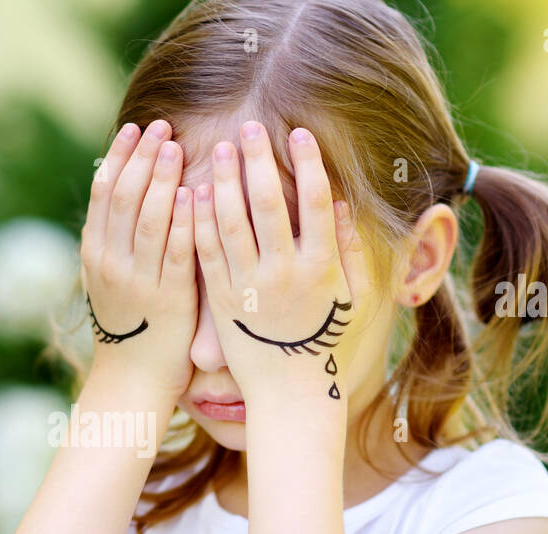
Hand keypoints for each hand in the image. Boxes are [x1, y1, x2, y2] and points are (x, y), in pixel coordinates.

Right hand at [80, 120, 196, 400]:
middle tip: (161, 126)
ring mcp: (138, 281)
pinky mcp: (169, 299)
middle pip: (125, 197)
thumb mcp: (110, 278)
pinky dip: (183, 222)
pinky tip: (193, 194)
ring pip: (148, 219)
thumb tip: (128, 192)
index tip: (134, 128)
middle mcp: (111, 263)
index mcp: (95, 253)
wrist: (131, 380)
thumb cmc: (130, 326)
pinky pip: (176, 253)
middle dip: (143, 158)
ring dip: (162, 180)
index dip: (120, 157)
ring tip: (175, 147)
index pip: (104, 193)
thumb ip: (116, 239)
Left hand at [193, 122, 370, 404]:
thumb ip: (351, 251)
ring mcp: (249, 285)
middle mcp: (283, 272)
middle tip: (249, 127)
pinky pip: (207, 253)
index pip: (314, 202)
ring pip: (231, 223)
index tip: (298, 132)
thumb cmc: (325, 341)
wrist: (289, 391)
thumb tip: (343, 204)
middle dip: (257, 161)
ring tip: (220, 150)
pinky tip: (195, 191)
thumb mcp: (352, 298)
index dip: (307, 163)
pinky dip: (200, 220)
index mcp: (319, 266)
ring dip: (224, 181)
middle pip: (267, 203)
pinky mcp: (222, 300)